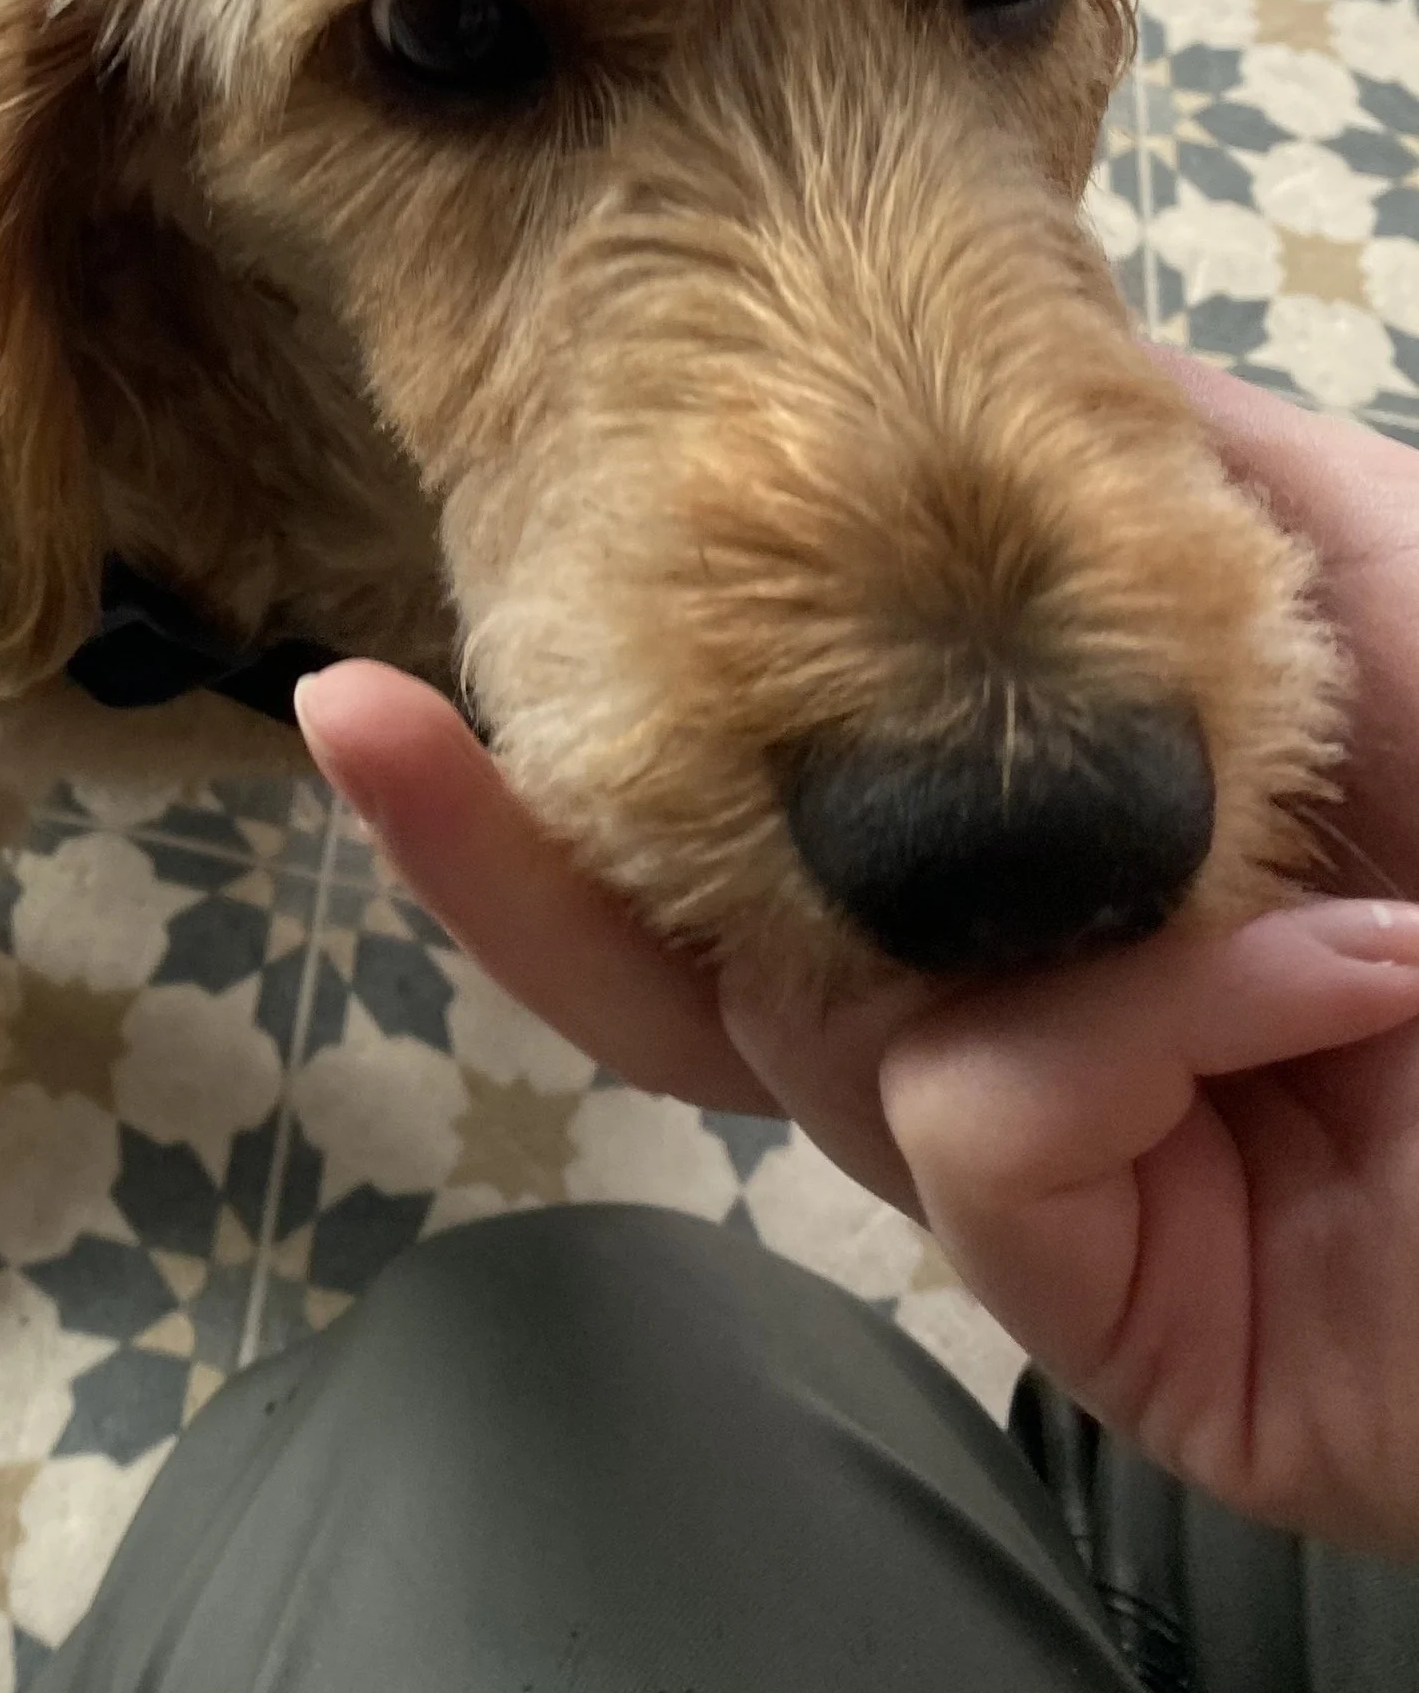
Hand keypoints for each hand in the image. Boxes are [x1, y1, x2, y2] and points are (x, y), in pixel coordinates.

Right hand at [294, 354, 1418, 1545]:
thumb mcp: (1350, 556)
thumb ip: (1130, 477)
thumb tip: (924, 381)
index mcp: (1038, 833)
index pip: (762, 785)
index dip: (584, 724)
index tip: (417, 631)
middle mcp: (1015, 994)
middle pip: (699, 952)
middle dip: (526, 845)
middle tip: (371, 716)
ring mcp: (1061, 1159)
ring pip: (800, 1043)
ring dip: (886, 916)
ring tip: (958, 862)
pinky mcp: (1112, 1311)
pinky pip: (980, 1135)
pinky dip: (1128, 1036)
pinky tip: (1321, 983)